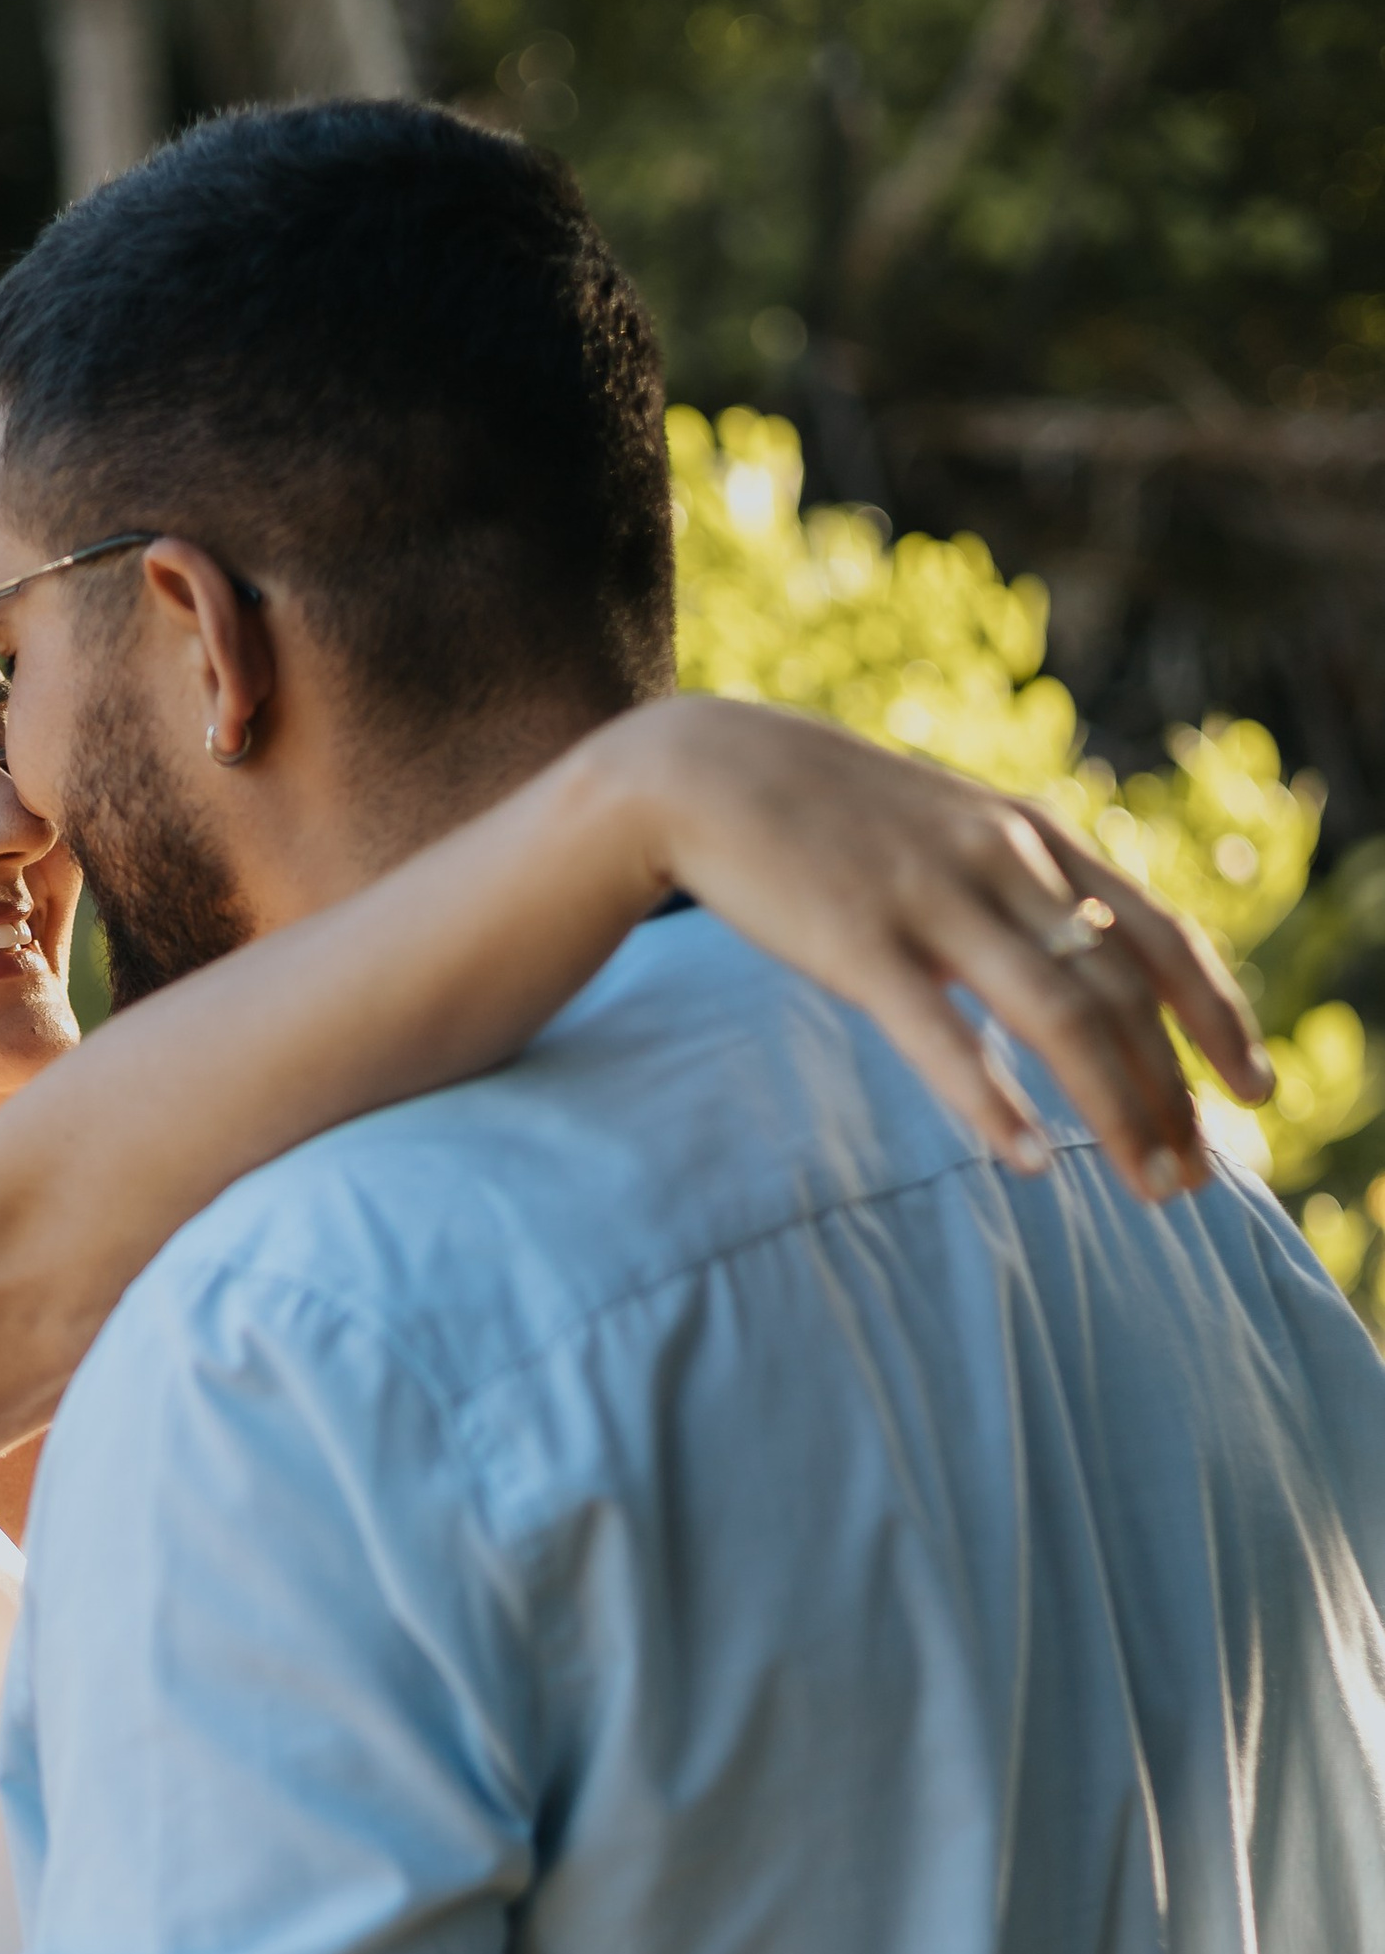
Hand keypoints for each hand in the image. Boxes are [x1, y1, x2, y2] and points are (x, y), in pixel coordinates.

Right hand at [603, 698, 1274, 1204]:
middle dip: (1172, 1091)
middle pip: (1121, 990)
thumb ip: (1015, 890)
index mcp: (1031, 836)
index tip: (1254, 1091)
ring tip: (1146, 1184)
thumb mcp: (946, 831)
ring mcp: (930, 896)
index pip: (1157, 933)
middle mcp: (1002, 860)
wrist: (700, 769)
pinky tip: (1029, 1160)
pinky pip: (939, 1033)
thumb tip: (1081, 968)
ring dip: (1115, 1108)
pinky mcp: (855, 939)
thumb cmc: (827, 816)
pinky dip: (992, 1101)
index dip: (1217, 1016)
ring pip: (1060, 1014)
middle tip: (1198, 1179)